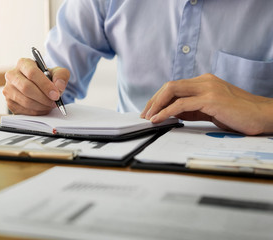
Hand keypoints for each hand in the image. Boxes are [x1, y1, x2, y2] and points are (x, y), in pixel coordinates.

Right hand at [3, 58, 69, 114]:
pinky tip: (43, 108)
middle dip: (43, 98)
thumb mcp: (57, 73)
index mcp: (23, 63)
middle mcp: (12, 75)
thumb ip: (61, 76)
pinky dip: (37, 112)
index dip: (45, 85)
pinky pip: (24, 110)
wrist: (38, 87)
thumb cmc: (47, 78)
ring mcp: (8, 89)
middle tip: (54, 102)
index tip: (56, 94)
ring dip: (41, 106)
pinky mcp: (9, 102)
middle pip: (26, 88)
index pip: (32, 73)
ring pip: (25, 101)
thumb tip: (59, 86)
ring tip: (50, 105)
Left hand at [140, 73, 272, 134]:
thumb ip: (192, 109)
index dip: (159, 98)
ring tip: (148, 118)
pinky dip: (166, 112)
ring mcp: (208, 88)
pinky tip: (158, 119)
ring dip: (156, 105)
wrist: (263, 116)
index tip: (150, 111)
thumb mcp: (210, 110)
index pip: (174, 86)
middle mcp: (204, 81)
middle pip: (170, 86)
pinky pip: (180, 104)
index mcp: (204, 82)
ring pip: (172, 91)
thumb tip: (172, 114)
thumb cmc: (238, 115)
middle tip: (144, 115)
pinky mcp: (210, 99)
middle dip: (153, 101)